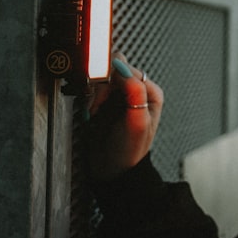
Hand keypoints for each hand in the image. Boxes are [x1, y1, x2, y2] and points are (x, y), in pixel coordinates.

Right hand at [85, 54, 163, 180]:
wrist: (113, 169)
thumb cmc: (129, 151)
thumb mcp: (137, 124)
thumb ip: (135, 94)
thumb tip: (125, 69)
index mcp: (150, 92)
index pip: (127, 69)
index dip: (111, 79)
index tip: (101, 98)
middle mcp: (136, 90)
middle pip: (112, 68)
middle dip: (100, 85)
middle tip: (96, 106)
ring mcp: (119, 94)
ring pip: (100, 75)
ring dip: (93, 92)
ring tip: (94, 111)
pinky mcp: (104, 100)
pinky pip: (92, 86)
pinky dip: (87, 96)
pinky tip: (90, 111)